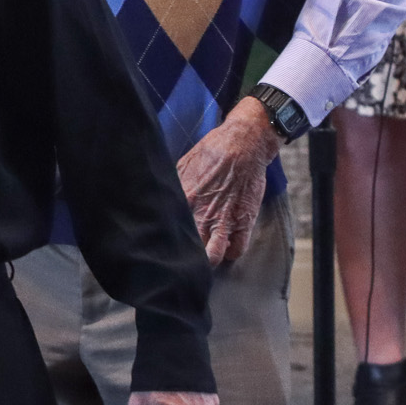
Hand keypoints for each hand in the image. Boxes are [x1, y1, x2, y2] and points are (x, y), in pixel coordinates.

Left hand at [175, 98, 280, 263]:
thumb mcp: (183, 165)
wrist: (243, 144)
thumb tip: (161, 198)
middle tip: (186, 255)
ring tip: (207, 257)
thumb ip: (174, 186)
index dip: (167, 240)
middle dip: (187, 255)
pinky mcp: (244, 221)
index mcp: (183, 199)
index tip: (166, 243)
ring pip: (213, 256)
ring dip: (210, 260)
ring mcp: (224, 219)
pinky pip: (237, 250)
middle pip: (189, 249)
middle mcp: (201, 213)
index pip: (169, 230)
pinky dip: (232, 252)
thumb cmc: (213, 151)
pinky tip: (227, 244)